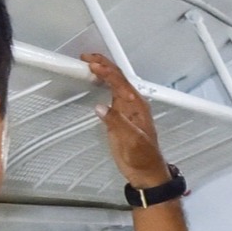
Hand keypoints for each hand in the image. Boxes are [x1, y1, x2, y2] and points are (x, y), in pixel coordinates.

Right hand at [83, 52, 169, 187]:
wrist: (145, 172)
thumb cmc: (144, 157)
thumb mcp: (132, 140)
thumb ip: (117, 123)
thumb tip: (101, 107)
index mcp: (137, 105)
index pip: (120, 82)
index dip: (106, 71)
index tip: (92, 64)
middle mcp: (131, 104)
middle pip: (117, 78)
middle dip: (103, 65)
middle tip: (86, 57)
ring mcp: (125, 110)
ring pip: (113, 85)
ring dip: (102, 73)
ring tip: (88, 64)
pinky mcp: (118, 118)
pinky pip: (109, 96)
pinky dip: (101, 86)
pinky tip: (95, 82)